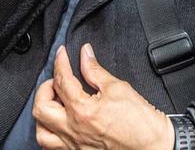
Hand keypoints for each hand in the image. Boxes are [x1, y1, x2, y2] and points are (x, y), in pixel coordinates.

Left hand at [32, 44, 173, 149]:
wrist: (152, 145)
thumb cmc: (140, 121)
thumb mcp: (118, 87)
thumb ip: (95, 70)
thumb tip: (85, 55)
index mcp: (82, 111)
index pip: (62, 81)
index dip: (60, 62)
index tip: (62, 54)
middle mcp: (73, 131)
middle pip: (41, 108)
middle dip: (45, 88)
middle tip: (57, 79)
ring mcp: (74, 146)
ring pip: (41, 132)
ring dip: (44, 114)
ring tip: (55, 102)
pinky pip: (53, 147)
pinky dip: (50, 133)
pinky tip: (59, 123)